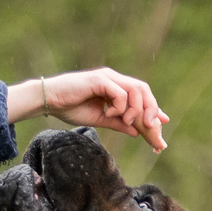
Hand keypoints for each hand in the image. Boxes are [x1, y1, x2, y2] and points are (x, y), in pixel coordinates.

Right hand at [7, 68, 169, 150]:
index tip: (161, 125)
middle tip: (151, 128)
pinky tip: (108, 114)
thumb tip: (136, 132)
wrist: (50, 101)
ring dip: (136, 110)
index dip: (153, 109)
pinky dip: (120, 107)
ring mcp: (108, 78)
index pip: (141, 96)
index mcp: (115, 88)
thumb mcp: (100, 120)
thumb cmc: (70, 108)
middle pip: (144, 90)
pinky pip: (120, 94)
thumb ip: (118, 123)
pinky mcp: (99, 80)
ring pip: (136, 90)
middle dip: (152, 110)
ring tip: (128, 122)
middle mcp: (114, 79)